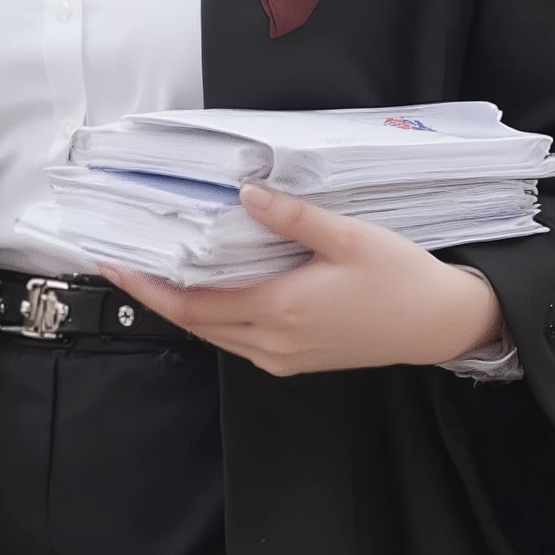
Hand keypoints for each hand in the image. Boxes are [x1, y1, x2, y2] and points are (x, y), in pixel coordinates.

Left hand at [101, 184, 503, 378]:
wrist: (439, 325)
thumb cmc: (400, 278)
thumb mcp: (350, 236)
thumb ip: (294, 217)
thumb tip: (247, 193)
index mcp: (281, 310)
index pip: (194, 304)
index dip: (149, 285)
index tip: (115, 263)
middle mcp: (273, 342)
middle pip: (194, 323)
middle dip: (153, 294)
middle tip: (118, 262)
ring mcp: (282, 357)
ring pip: (213, 335)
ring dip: (180, 307)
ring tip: (152, 272)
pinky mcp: (294, 361)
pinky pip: (236, 341)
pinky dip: (211, 318)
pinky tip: (205, 291)